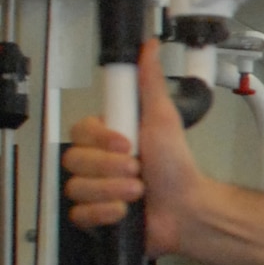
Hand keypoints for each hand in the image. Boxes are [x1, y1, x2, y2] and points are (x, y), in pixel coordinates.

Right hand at [61, 41, 204, 254]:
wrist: (187, 207)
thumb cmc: (177, 167)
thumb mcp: (163, 118)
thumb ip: (151, 82)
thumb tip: (150, 48)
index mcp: (107, 138)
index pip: (79, 131)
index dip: (102, 139)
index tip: (127, 143)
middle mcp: (97, 162)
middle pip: (74, 160)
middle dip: (111, 166)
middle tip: (138, 168)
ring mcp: (94, 188)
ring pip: (77, 187)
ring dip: (114, 189)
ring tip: (138, 189)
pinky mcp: (94, 216)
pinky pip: (80, 213)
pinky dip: (106, 213)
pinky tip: (125, 210)